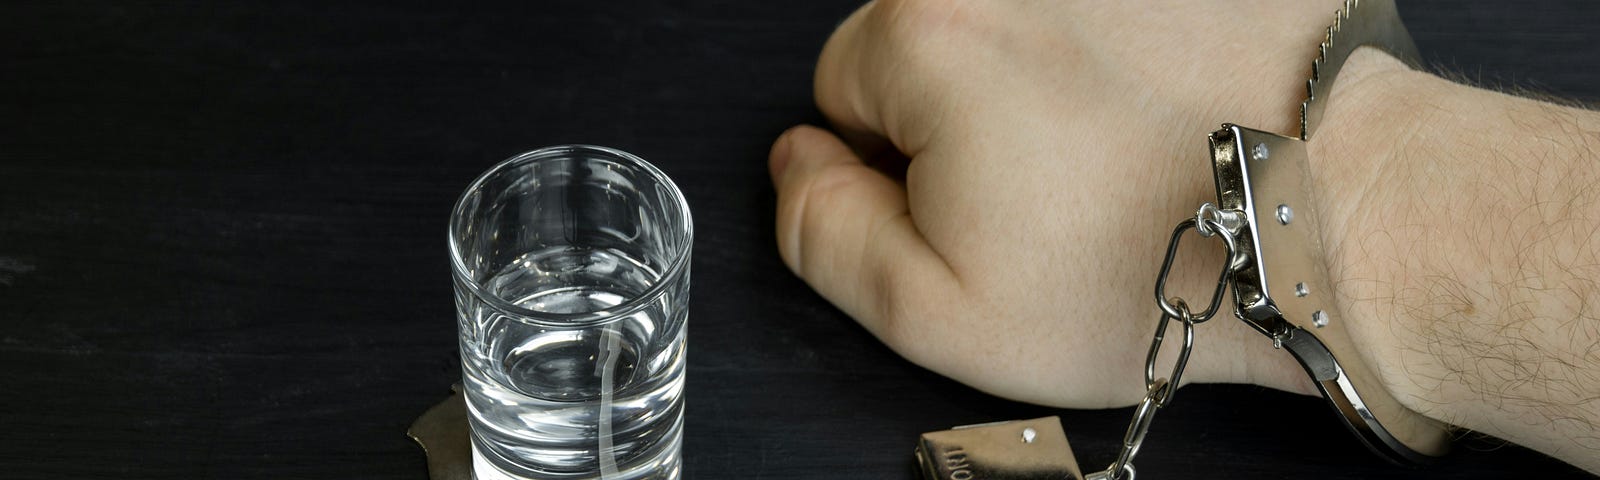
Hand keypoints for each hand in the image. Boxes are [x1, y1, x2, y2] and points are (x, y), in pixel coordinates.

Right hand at [766, 0, 1354, 406]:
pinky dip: (1117, 63)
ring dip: (1044, 90)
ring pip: (1016, 34)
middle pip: (927, 49)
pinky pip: (1101, 21)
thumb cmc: (1145, 269)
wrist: (1332, 222)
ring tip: (1119, 162)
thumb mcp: (935, 307)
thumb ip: (820, 232)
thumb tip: (799, 164)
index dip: (896, 172)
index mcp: (926, 33)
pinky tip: (1164, 120)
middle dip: (964, 121)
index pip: (840, 91)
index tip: (980, 213)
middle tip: (1052, 199)